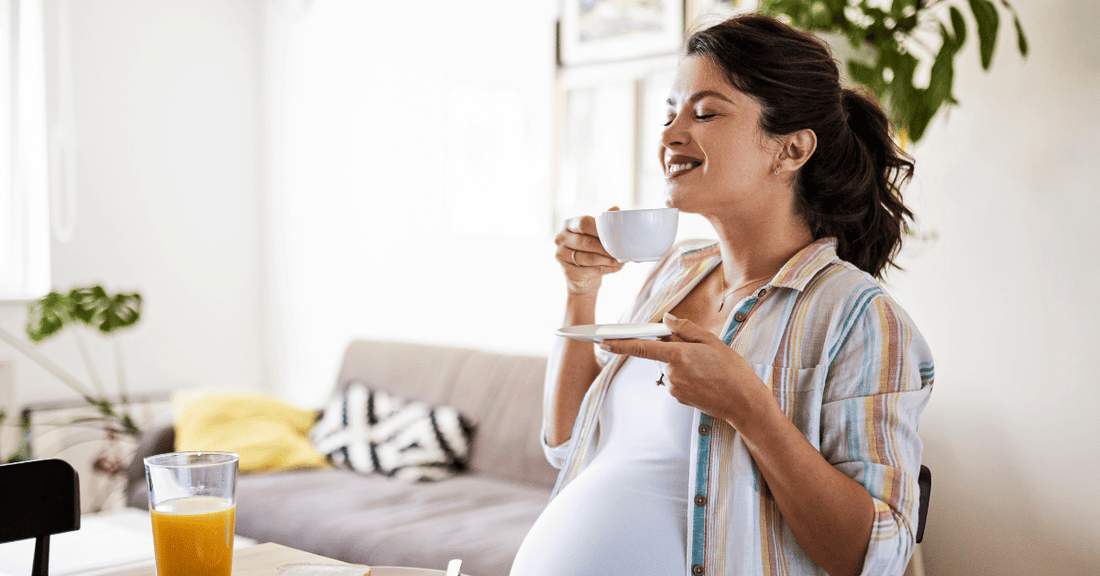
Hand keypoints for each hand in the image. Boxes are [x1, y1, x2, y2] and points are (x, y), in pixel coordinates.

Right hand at [555, 208, 624, 294]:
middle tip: (620, 251)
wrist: (582, 275)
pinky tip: (615, 267)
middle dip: (606, 247)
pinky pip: (589, 271)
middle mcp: (561, 238)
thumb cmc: (590, 249)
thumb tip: (615, 209)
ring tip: (621, 260)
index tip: (615, 234)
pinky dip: (605, 269)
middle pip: (586, 242)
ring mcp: (561, 255)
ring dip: (608, 260)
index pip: (583, 223)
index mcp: (569, 224)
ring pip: (588, 258)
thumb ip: (602, 222)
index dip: (600, 228)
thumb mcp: (595, 234)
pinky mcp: (567, 271)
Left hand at [599, 313, 765, 425]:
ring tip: (707, 369)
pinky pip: (676, 381)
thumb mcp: (712, 341)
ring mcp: (674, 388)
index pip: (641, 348)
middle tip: (700, 354)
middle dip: (673, 350)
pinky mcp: (679, 398)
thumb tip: (667, 320)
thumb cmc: (732, 370)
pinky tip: (705, 379)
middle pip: (661, 356)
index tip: (603, 342)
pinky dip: (686, 377)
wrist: (744, 403)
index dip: (620, 344)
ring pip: (670, 369)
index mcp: (678, 356)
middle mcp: (672, 373)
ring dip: (682, 365)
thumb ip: (686, 328)